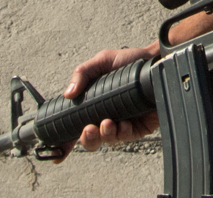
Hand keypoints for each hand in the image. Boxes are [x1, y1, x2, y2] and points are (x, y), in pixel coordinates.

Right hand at [54, 45, 161, 161]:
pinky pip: (125, 136)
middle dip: (86, 139)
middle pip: (89, 139)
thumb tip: (68, 94)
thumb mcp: (102, 61)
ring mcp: (121, 123)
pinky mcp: (137, 127)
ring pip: (106, 140)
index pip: (75, 125)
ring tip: (106, 123)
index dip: (64, 140)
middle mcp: (105, 115)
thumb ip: (82, 73)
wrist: (156, 62)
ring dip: (103, 135)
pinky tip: (123, 123)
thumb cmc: (130, 61)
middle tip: (88, 129)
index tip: (56, 150)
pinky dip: (122, 132)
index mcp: (93, 104)